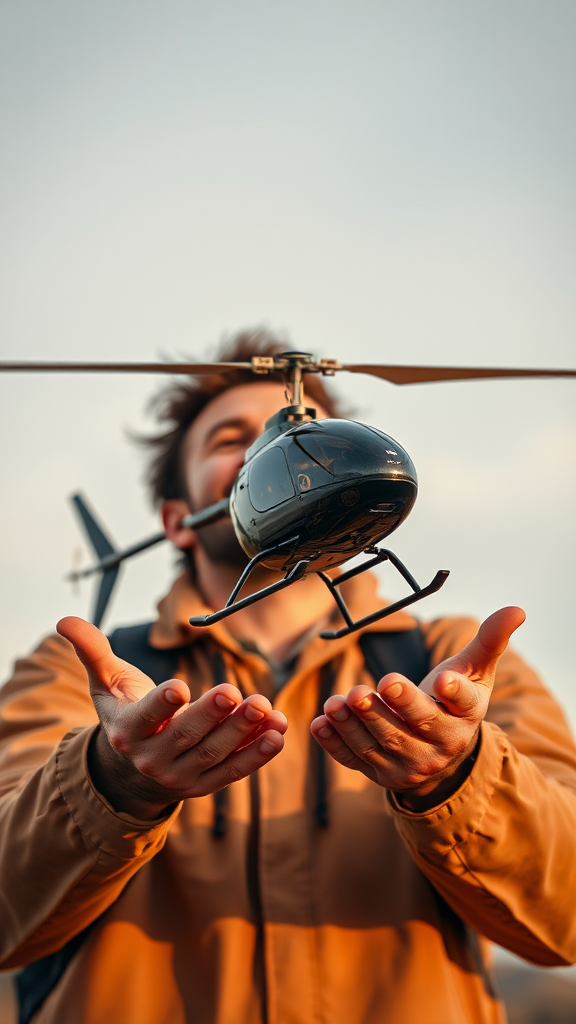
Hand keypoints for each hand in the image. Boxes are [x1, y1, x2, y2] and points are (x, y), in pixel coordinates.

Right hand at [57, 617, 286, 819]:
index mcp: (128, 730)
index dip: (162, 704)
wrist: (132, 769)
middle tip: (233, 691)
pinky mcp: (205, 785)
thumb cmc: (125, 711)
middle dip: (211, 715)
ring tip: (265, 707)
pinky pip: (233, 772)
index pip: (145, 718)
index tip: (180, 686)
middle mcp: (152, 758)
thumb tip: (64, 619)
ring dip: (242, 732)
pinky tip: (279, 733)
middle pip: (186, 736)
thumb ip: (92, 651)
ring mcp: (180, 776)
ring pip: (214, 754)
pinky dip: (258, 755)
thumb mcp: (106, 682)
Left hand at [310, 606, 524, 811]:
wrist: (441, 749)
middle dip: (390, 708)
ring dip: (356, 723)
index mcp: (465, 717)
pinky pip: (355, 760)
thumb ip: (489, 640)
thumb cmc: (455, 699)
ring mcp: (408, 764)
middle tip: (372, 686)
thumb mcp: (475, 671)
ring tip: (338, 700)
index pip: (462, 704)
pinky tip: (321, 722)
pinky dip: (336, 744)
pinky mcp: (379, 772)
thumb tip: (517, 609)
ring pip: (379, 745)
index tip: (442, 678)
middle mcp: (439, 746)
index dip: (454, 691)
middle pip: (413, 728)